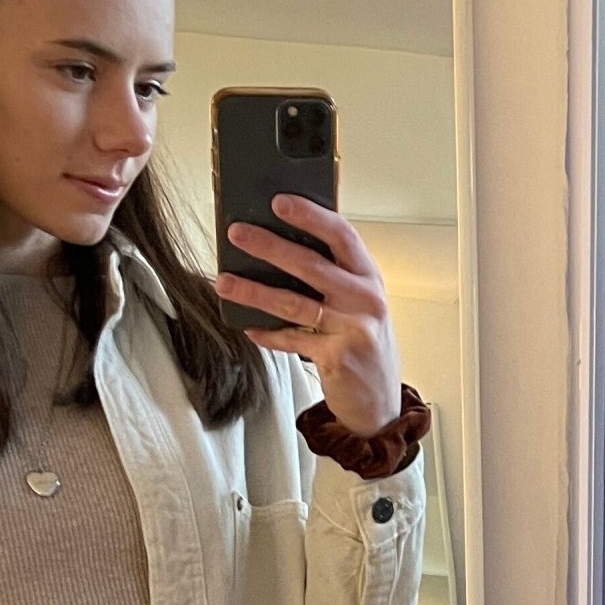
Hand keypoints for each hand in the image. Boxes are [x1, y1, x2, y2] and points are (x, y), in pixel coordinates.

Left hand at [217, 197, 402, 434]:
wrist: (380, 402)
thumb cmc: (365, 345)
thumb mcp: (360, 304)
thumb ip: (335, 277)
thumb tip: (282, 247)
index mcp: (369, 277)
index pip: (342, 235)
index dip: (310, 215)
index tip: (279, 202)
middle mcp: (365, 299)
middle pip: (312, 264)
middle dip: (269, 246)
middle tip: (238, 233)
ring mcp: (353, 329)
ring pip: (294, 302)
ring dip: (254, 291)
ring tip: (225, 282)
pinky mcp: (337, 357)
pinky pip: (292, 339)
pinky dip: (267, 334)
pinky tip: (249, 327)